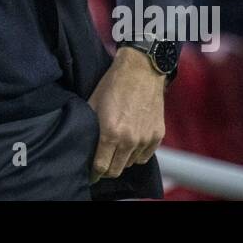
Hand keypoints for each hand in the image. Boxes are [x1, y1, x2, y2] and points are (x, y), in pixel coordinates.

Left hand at [87, 47, 166, 181]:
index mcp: (111, 133)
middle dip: (107, 169)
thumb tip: (84, 144)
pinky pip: (145, 155)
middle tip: (102, 162)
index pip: (101, 166)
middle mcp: (129, 140)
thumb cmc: (113, 84)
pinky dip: (137, 153)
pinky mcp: (158, 135)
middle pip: (116, 170)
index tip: (90, 172)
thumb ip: (90, 127)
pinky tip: (131, 142)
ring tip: (117, 148)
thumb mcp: (93, 103)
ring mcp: (145, 138)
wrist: (141, 70)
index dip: (94, 172)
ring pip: (131, 163)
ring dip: (122, 159)